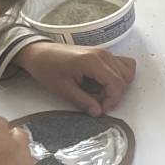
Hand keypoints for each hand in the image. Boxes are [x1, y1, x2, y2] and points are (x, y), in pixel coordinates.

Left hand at [17, 42, 135, 114]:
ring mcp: (104, 52)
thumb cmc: (47, 68)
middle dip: (113, 95)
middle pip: (123, 79)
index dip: (112, 100)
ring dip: (116, 86)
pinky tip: (104, 83)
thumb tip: (98, 112)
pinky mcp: (103, 53)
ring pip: (126, 72)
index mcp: (92, 61)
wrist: (38, 53)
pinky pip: (122, 64)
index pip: (116, 83)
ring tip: (98, 93)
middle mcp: (103, 54)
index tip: (101, 110)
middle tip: (96, 102)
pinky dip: (118, 76)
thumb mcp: (63, 89)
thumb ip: (83, 101)